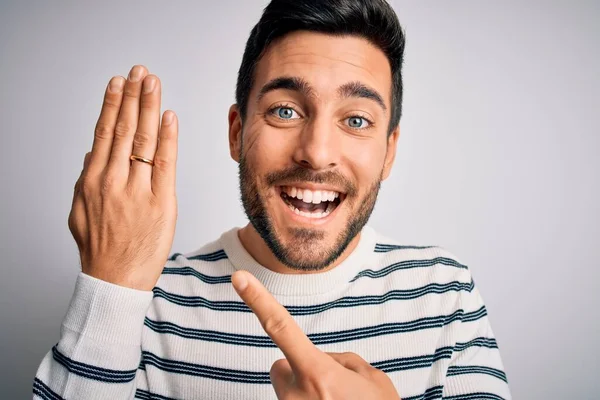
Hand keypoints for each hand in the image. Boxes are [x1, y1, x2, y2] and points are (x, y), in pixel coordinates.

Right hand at [68, 65, 177, 290]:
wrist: (116, 280)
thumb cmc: (100, 249)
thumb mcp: (79, 212)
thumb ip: (85, 181)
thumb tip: (94, 152)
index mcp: (93, 181)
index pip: (104, 133)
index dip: (113, 104)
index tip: (118, 83)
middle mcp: (114, 181)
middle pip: (124, 129)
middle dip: (133, 97)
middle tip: (139, 73)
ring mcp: (139, 190)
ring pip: (143, 141)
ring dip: (149, 108)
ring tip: (152, 84)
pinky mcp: (162, 202)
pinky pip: (165, 164)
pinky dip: (167, 138)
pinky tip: (169, 117)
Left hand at [232, 271, 400, 399]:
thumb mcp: (373, 381)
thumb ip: (343, 362)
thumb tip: (324, 362)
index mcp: (318, 375)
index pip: (281, 329)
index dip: (258, 301)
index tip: (238, 278)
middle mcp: (297, 395)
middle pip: (281, 367)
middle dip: (299, 369)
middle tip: (332, 388)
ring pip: (288, 389)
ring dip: (305, 392)